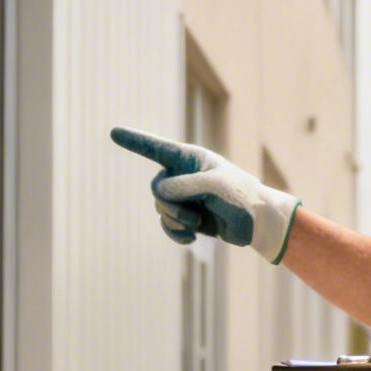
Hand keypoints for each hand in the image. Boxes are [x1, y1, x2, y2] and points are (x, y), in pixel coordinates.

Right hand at [110, 127, 301, 262]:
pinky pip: (167, 224)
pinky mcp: (187, 216)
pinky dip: (176, 233)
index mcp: (190, 158)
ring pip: (160, 208)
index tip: (114, 132)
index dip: (134, 141)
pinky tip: (191, 238)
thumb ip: (185, 186)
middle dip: (170, 205)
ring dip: (176, 220)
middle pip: (156, 188)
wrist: (257, 222)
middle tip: (193, 216)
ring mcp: (184, 196)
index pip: (156, 148)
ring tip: (198, 225)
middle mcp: (183, 175)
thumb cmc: (241, 196)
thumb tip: (159, 193)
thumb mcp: (215, 186)